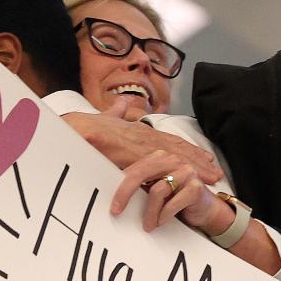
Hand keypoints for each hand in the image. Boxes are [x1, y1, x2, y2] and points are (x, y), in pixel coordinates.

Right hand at [63, 98, 223, 184]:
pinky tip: (182, 178)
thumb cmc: (80, 126)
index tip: (205, 158)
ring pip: (168, 155)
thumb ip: (117, 113)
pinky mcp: (123, 151)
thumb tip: (125, 103)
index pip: (167, 139)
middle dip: (196, 161)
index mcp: (135, 128)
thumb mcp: (103, 118)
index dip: (188, 149)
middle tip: (216, 173)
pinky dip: (168, 170)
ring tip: (208, 178)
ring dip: (190, 167)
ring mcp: (132, 141)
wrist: (64, 126)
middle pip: (174, 147)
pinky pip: (150, 163)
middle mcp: (138, 133)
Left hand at [111, 150, 232, 234]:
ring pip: (157, 190)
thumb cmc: (177, 199)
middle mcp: (172, 160)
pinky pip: (173, 201)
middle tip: (117, 211)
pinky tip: (161, 222)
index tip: (112, 204)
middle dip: (125, 193)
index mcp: (159, 157)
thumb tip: (114, 196)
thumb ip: (140, 186)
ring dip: (150, 212)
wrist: (206, 209)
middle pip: (141, 173)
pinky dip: (165, 214)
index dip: (121, 186)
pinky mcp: (196, 186)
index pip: (135, 168)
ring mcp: (186, 172)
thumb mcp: (156, 190)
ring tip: (148, 225)